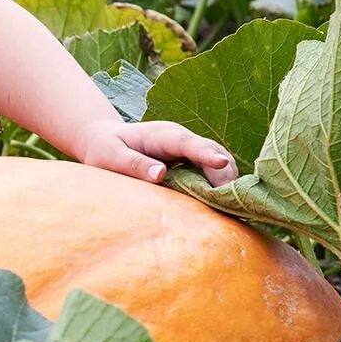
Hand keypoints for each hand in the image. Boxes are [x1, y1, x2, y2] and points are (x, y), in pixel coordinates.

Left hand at [71, 120, 239, 187]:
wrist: (103, 139)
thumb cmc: (105, 149)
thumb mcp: (111, 157)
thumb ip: (134, 165)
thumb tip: (160, 174)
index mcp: (162, 135)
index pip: (187, 143)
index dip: (206, 153)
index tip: (221, 163)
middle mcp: (181, 138)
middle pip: (212, 151)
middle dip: (225, 174)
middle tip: (235, 201)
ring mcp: (188, 147)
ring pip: (218, 161)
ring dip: (228, 181)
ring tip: (237, 206)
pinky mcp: (191, 159)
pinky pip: (213, 170)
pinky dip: (222, 184)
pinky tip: (227, 203)